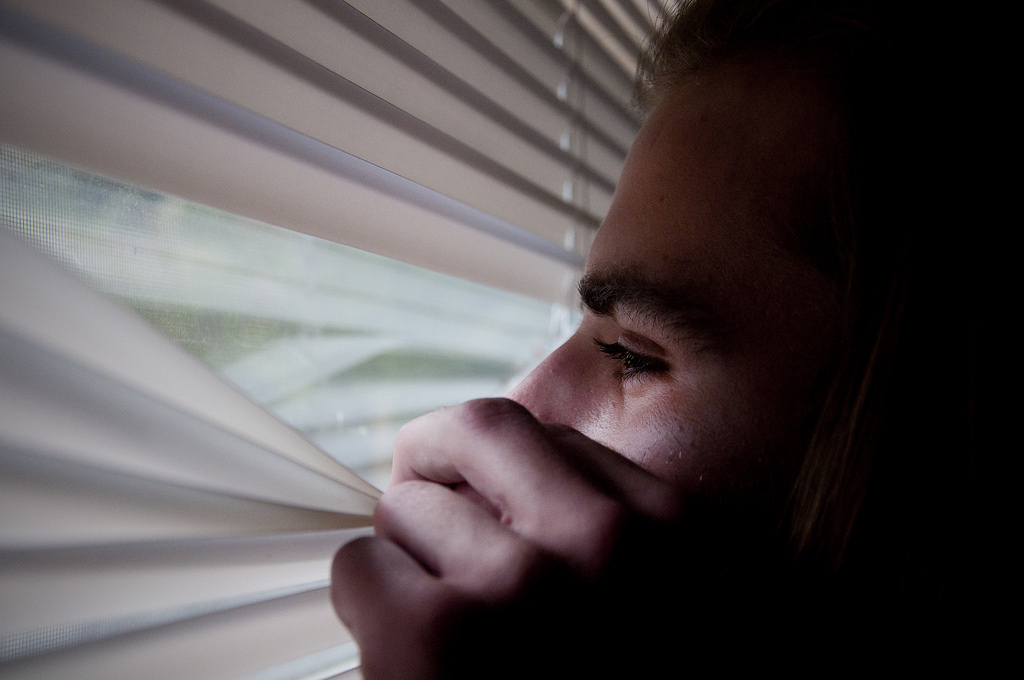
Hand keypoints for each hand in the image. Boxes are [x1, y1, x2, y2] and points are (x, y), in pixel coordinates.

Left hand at [329, 398, 689, 679]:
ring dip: (404, 553)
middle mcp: (606, 544)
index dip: (500, 468)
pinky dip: (364, 601)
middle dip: (434, 456)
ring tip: (431, 616)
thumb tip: (504, 484)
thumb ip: (608, 540)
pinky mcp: (437, 638)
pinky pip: (359, 565)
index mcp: (674, 533)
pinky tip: (401, 654)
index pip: (552, 438)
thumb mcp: (651, 609)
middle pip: (478, 425)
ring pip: (407, 504)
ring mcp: (522, 586)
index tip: (478, 495)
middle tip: (415, 489)